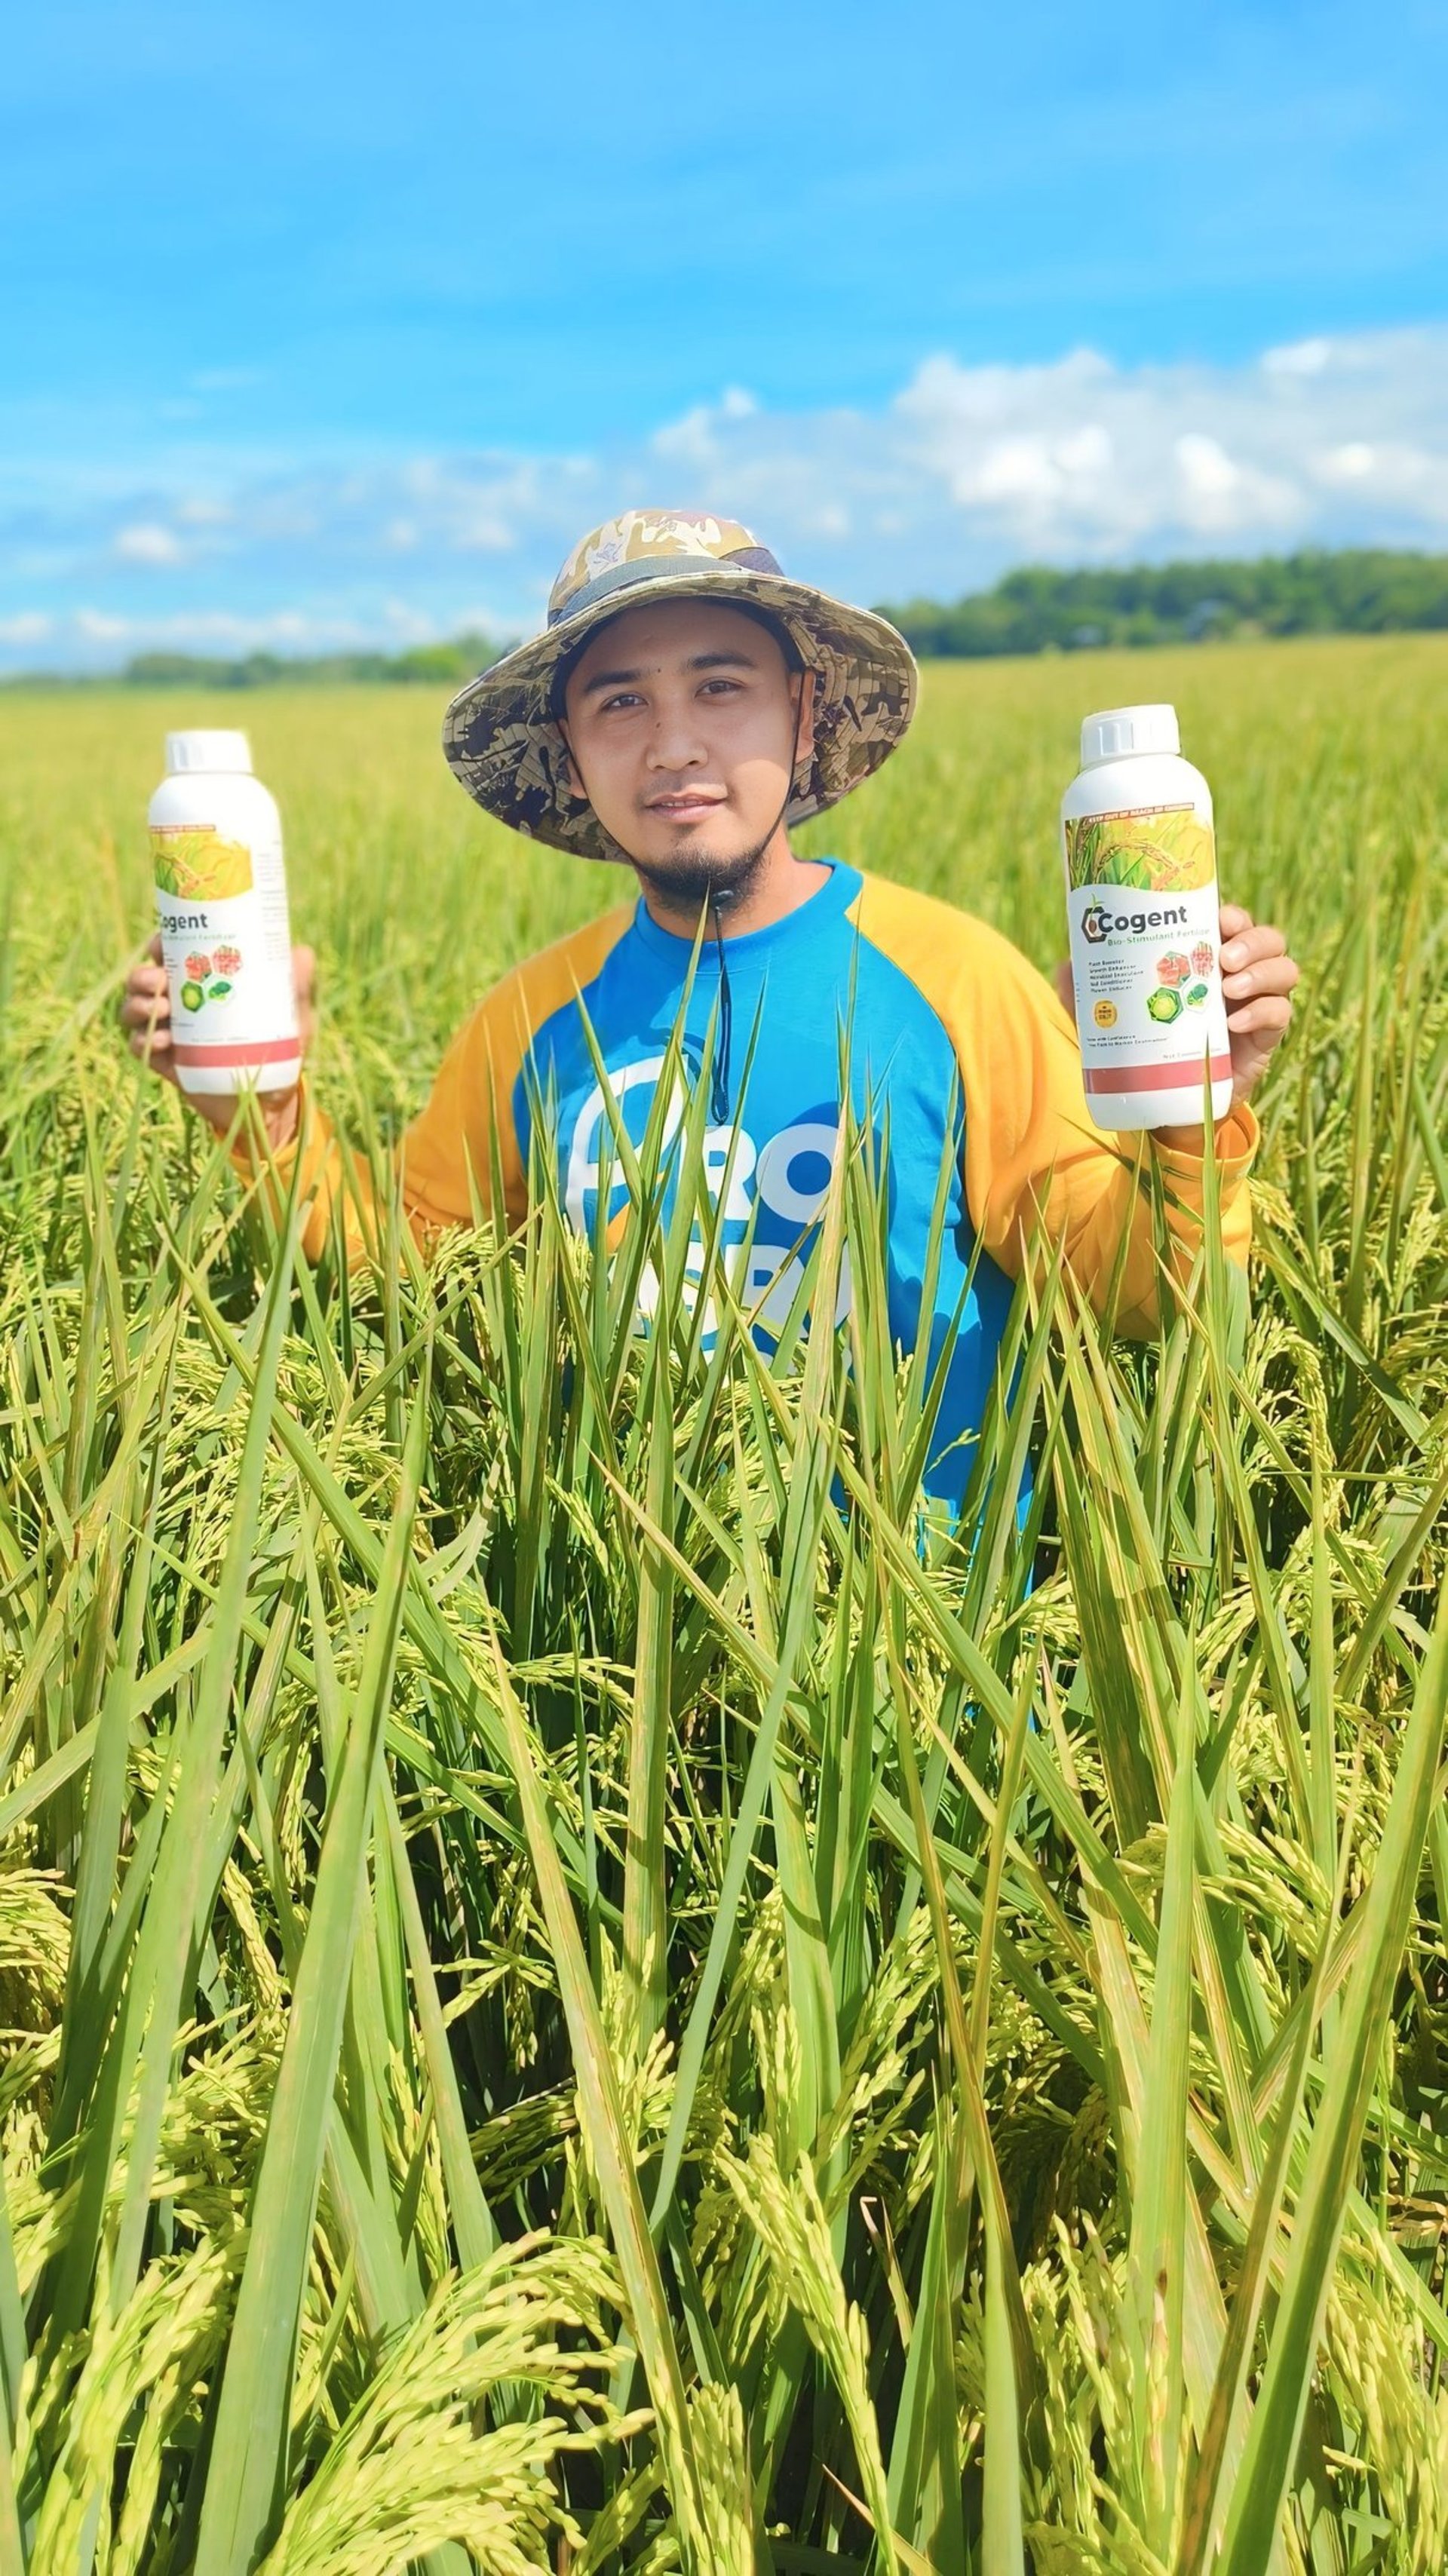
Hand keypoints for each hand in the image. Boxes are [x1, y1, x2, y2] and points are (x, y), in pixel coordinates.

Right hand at [120, 935, 315, 1151]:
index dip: (159, 944)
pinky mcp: (166, 1063)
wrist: (273, 1102)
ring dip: (138, 1005)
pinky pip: (138, 1047)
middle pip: (143, 979)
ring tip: (162, 1010)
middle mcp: (180, 1002)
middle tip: (160, 981)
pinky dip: (143, 1041)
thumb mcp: (295, 1014)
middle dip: (143, 976)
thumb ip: (299, 985)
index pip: (171, 953)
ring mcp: (169, 1032)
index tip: (160, 945)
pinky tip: (163, 1041)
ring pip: (134, 1010)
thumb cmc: (283, 1047)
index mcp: (203, 981)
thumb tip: (304, 953)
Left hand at [1053, 900, 1299, 1148]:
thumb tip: (1066, 965)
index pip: (1232, 921)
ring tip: (1228, 988)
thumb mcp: (1107, 1017)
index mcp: (1205, 957)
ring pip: (1284, 970)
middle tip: (1223, 956)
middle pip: (1267, 939)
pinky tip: (1234, 1022)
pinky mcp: (1265, 1037)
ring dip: (1262, 971)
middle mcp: (1236, 974)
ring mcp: (1255, 1003)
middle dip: (1251, 939)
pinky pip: (1281, 1013)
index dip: (1232, 914)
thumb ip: (1084, 992)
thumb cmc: (1140, 1045)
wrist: (1165, 1103)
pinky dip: (1262, 1011)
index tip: (1218, 918)